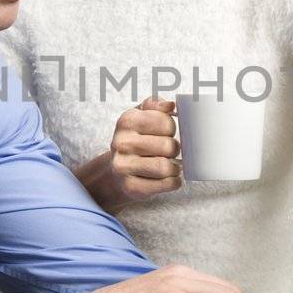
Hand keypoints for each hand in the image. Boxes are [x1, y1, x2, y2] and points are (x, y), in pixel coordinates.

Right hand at [74, 97, 181, 211]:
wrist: (117, 169)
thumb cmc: (136, 138)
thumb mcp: (141, 116)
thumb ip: (155, 105)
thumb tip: (170, 105)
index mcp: (127, 121)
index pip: (166, 122)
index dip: (171, 129)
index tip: (165, 132)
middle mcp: (121, 143)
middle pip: (168, 146)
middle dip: (174, 149)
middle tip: (168, 151)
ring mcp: (123, 166)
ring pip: (166, 167)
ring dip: (175, 168)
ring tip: (170, 165)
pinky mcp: (130, 187)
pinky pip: (166, 184)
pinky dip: (173, 182)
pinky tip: (168, 178)